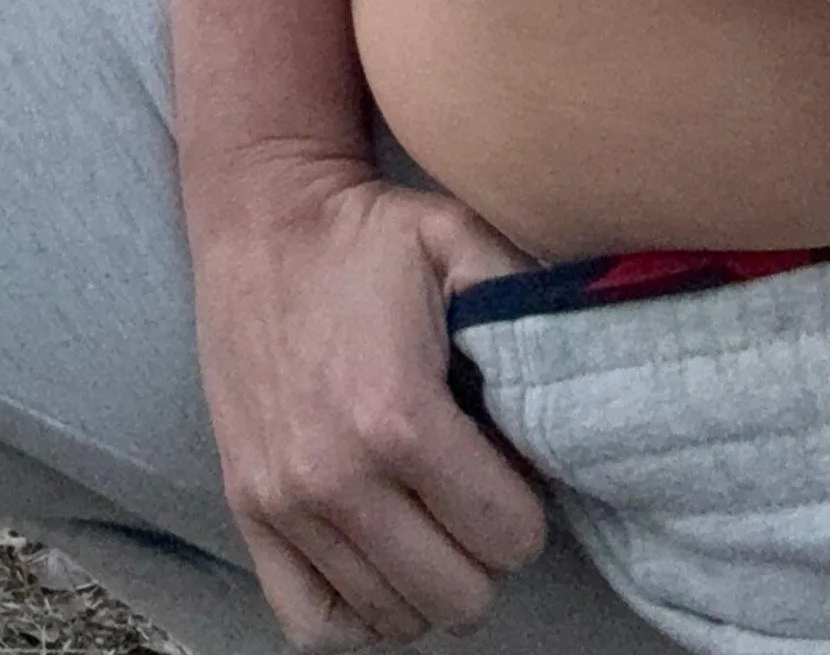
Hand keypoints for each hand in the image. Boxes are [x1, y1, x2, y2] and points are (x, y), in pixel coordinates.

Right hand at [190, 152, 547, 644]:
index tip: (507, 465)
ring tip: (425, 515)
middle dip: (481, 550)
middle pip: (459, 597)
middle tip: (470, 493)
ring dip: (424, 578)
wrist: (258, 215)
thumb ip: (528, 303)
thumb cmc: (367, 234)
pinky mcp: (245, 508)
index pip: (509, 539)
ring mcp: (284, 501)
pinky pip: (313, 624)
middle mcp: (336, 476)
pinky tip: (376, 558)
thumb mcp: (460, 239)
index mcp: (399, 416)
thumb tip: (584, 376)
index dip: (524, 506)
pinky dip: (355, 611)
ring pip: (393, 619)